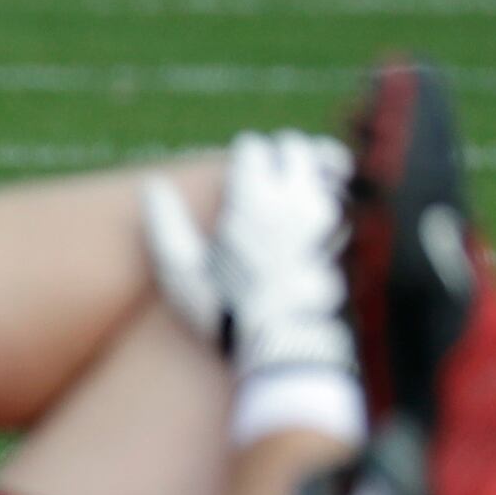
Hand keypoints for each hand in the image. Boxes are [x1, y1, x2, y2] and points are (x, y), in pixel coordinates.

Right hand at [146, 131, 354, 379]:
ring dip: (310, 168)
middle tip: (268, 168)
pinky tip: (316, 210)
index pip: (253, 147)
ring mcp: (324, 218)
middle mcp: (294, 200)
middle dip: (280, 152)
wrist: (282, 347)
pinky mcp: (342, 239)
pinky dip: (332, 194)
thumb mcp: (181, 273)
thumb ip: (166, 225)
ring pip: (326, 167)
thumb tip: (152, 186)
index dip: (243, 154)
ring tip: (295, 182)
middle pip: (294, 147)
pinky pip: (343, 199)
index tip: (237, 169)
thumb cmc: (225, 311)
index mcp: (253, 200)